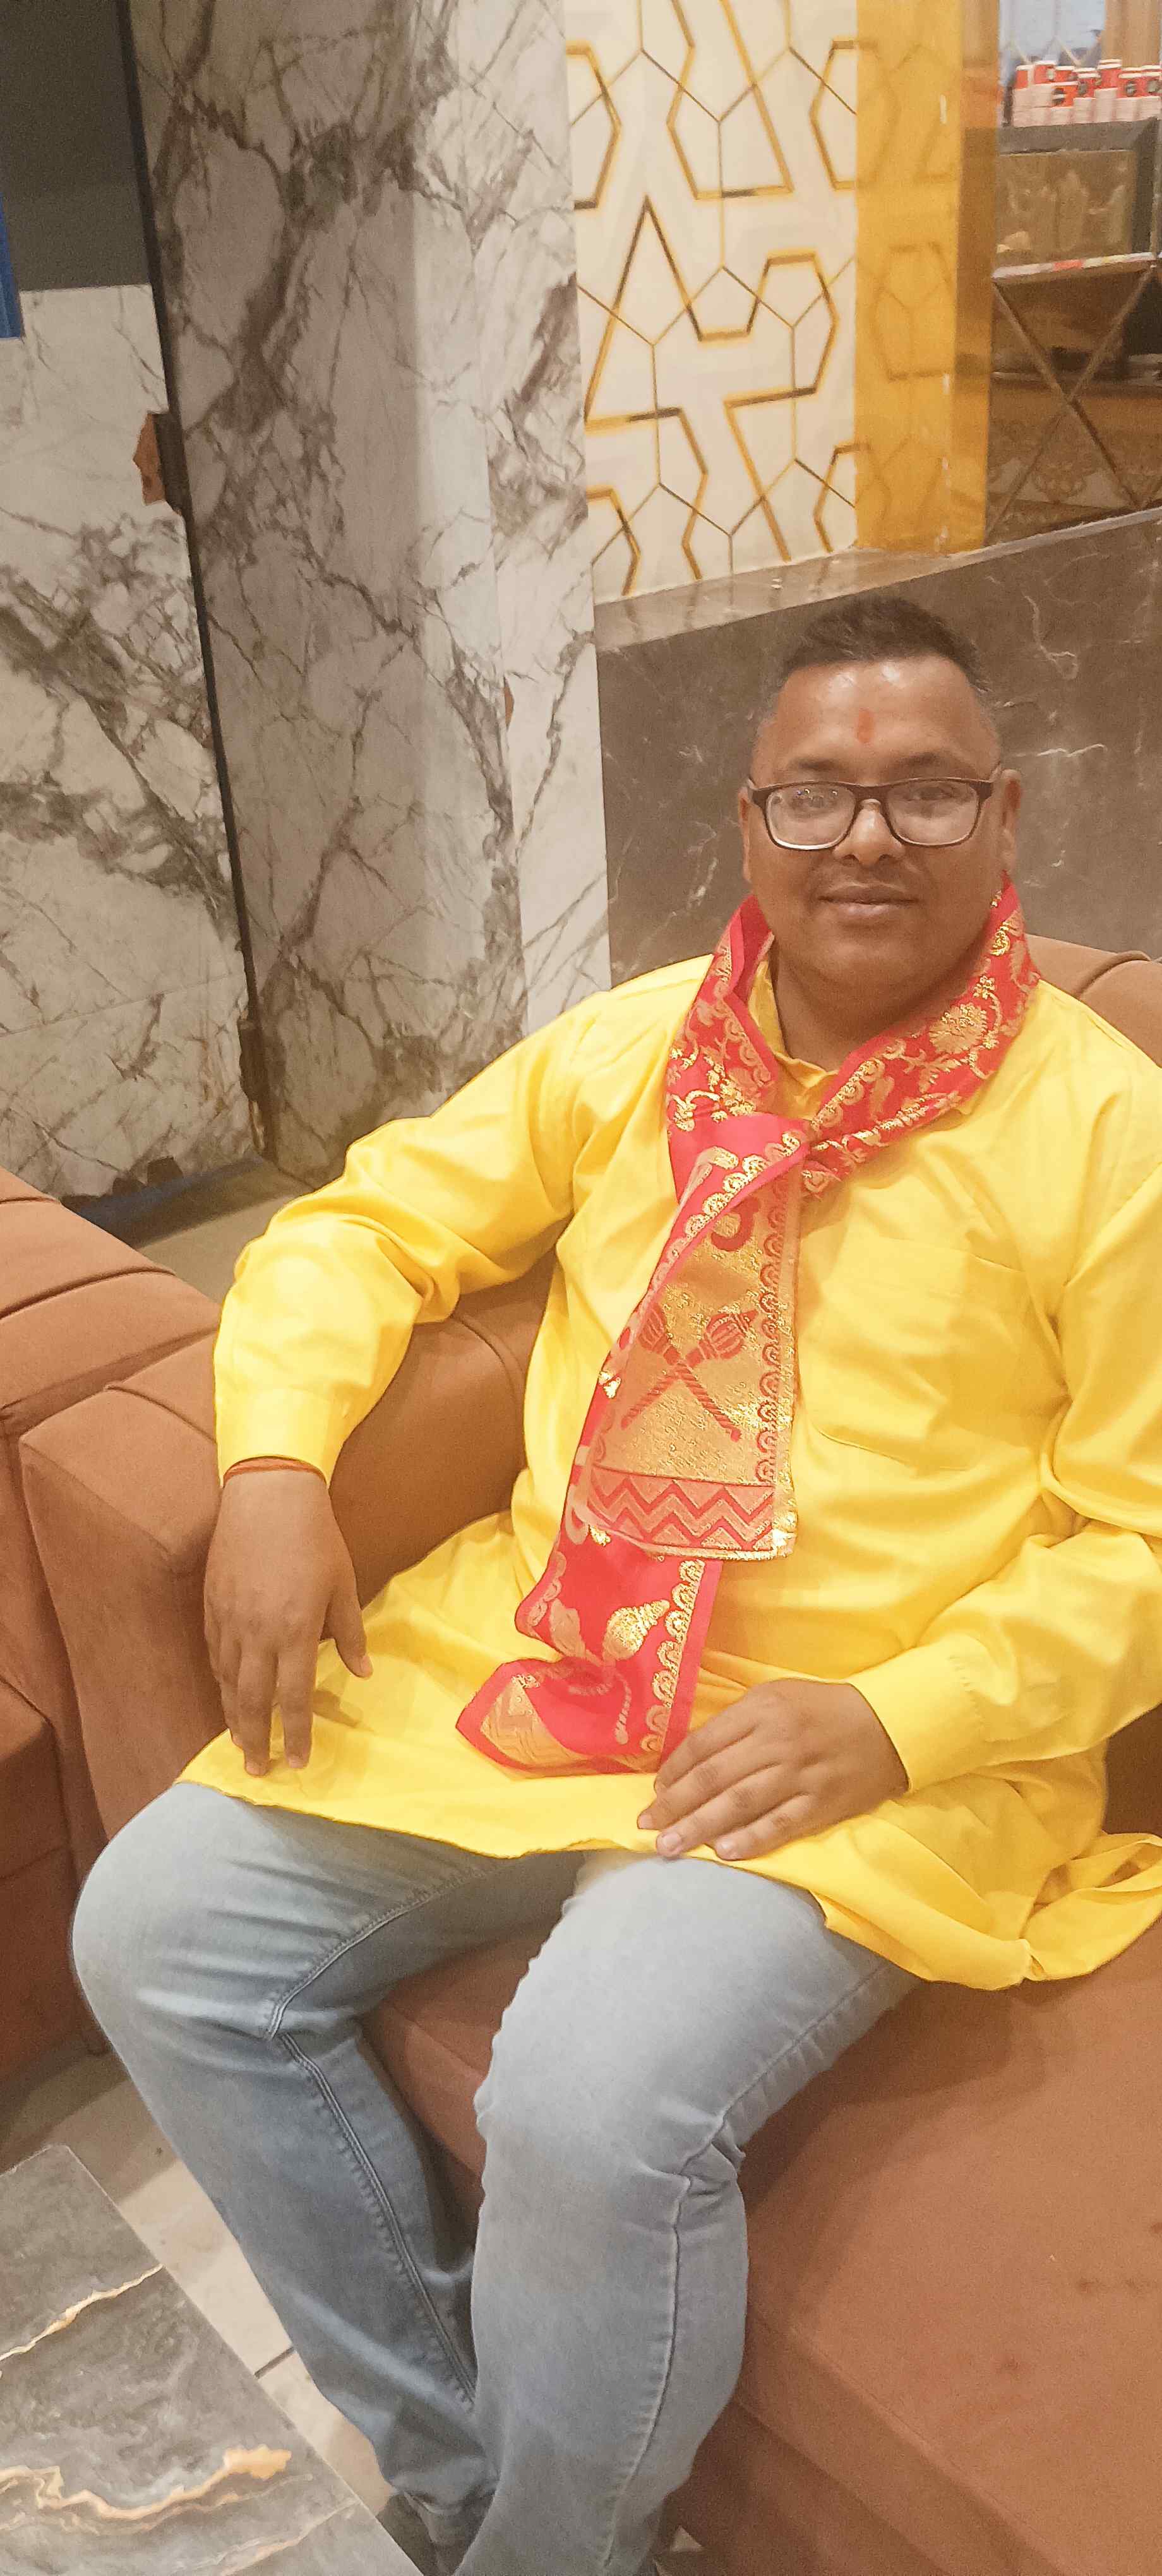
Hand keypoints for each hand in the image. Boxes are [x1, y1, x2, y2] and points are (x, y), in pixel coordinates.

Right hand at [204, 1468, 371, 1776]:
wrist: (268, 1493)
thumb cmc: (315, 1538)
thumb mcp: (343, 1584)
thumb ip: (350, 1633)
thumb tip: (363, 1673)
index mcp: (296, 1630)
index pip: (294, 1698)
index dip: (296, 1734)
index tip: (298, 1763)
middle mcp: (258, 1632)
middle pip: (252, 1701)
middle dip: (257, 1740)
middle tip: (259, 1771)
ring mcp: (229, 1619)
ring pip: (227, 1682)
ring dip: (233, 1718)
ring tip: (240, 1745)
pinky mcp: (212, 1605)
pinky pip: (214, 1655)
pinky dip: (220, 1682)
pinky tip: (226, 1696)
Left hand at [637, 1677, 907, 1862]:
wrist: (888, 1725)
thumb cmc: (823, 1709)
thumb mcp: (777, 1696)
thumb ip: (737, 1723)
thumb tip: (691, 1757)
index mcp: (762, 1709)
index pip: (705, 1743)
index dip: (674, 1769)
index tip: (655, 1791)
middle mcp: (777, 1741)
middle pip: (714, 1777)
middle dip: (675, 1804)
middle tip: (646, 1825)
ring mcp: (800, 1775)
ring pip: (740, 1804)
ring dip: (699, 1827)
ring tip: (670, 1846)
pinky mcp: (822, 1803)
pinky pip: (780, 1825)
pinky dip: (751, 1839)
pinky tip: (723, 1852)